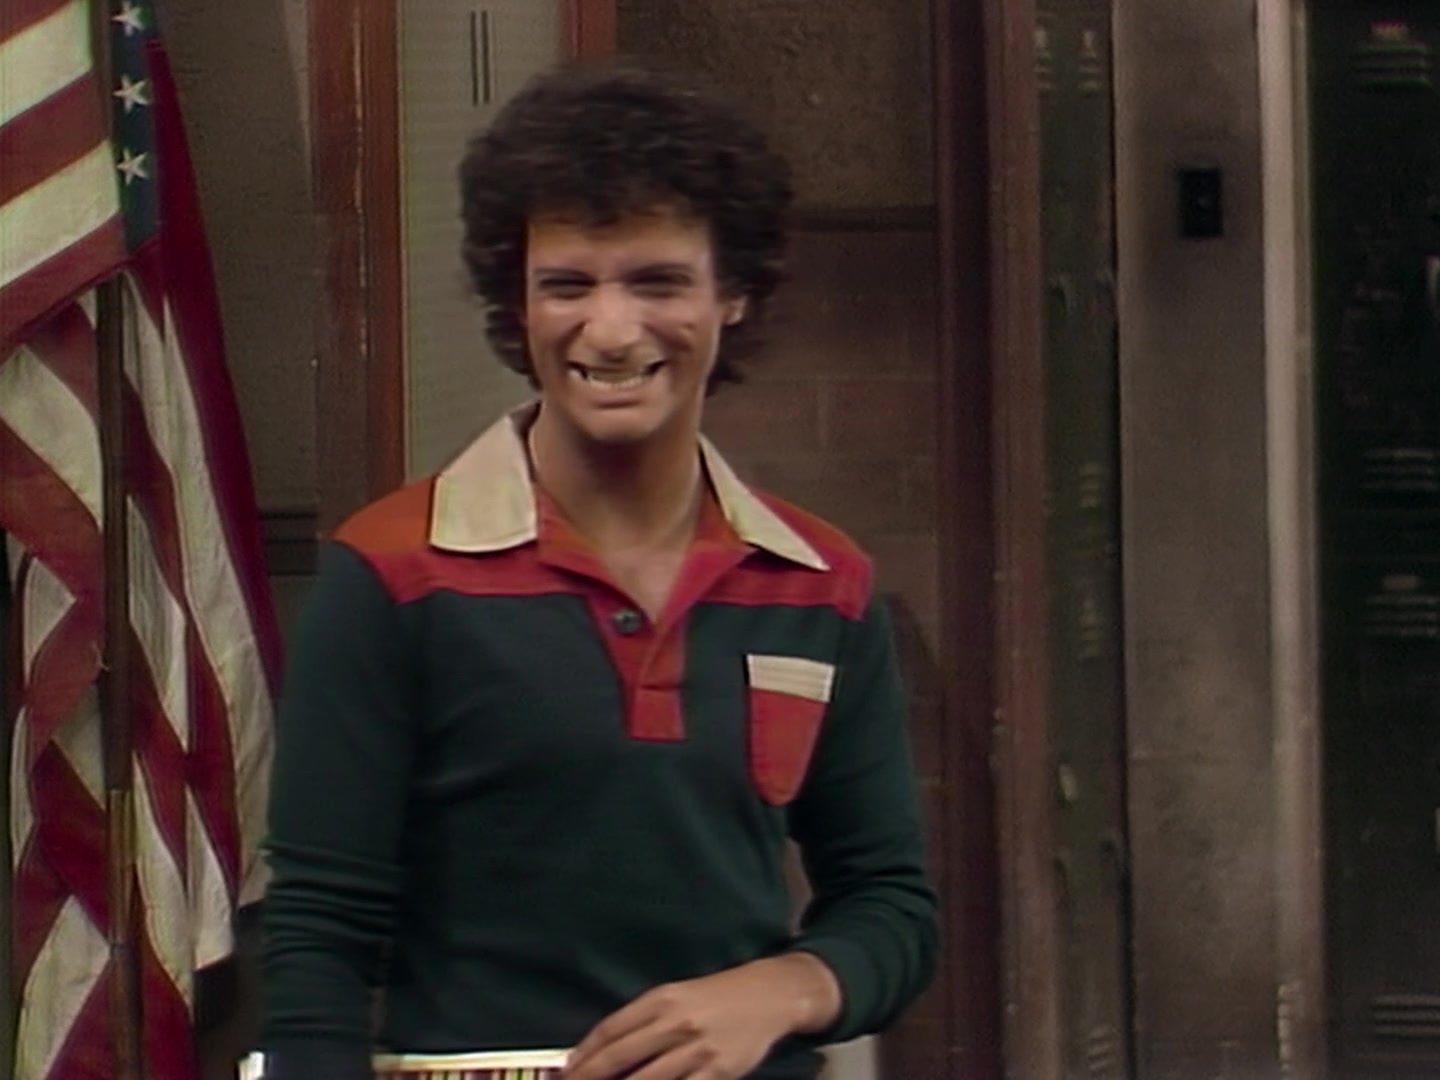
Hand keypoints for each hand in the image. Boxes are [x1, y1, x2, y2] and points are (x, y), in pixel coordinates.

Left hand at [562, 953, 840, 1079]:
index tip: (565, 1073)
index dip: (584, 1055)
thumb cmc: (715, 997)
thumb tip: (601, 1051)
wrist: (768, 995)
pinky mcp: (718, 1073)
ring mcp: (697, 1050)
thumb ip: (642, 1021)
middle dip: (590, 1078)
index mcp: (661, 999)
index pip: (611, 1030)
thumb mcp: (676, 996)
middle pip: (620, 1058)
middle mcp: (676, 1023)